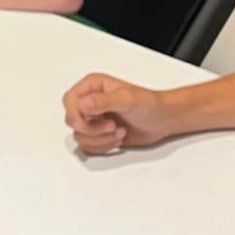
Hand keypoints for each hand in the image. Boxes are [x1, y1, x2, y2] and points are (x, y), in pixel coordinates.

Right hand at [62, 73, 176, 154]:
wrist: (163, 120)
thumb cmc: (151, 105)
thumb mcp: (127, 99)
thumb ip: (103, 101)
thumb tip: (83, 104)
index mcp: (94, 86)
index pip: (70, 100)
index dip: (74, 114)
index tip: (85, 123)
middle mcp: (91, 102)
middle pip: (72, 120)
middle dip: (92, 129)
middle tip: (111, 125)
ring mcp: (94, 120)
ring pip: (80, 136)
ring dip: (101, 139)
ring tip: (119, 131)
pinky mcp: (99, 135)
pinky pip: (88, 147)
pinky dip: (103, 147)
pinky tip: (118, 139)